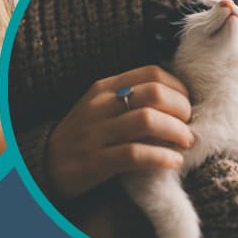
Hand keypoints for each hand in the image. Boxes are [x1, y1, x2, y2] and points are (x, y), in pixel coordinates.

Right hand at [43, 65, 194, 199]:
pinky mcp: (96, 161)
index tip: (188, 107)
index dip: (179, 88)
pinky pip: (135, 154)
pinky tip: (173, 162)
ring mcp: (96, 133)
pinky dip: (162, 157)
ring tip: (186, 143)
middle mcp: (99, 105)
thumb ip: (132, 98)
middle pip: (155, 94)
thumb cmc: (86, 135)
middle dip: (182, 110)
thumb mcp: (102, 107)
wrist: (47, 163)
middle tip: (189, 127)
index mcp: (104, 88)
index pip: (152, 73)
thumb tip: (179, 99)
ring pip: (148, 121)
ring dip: (177, 132)